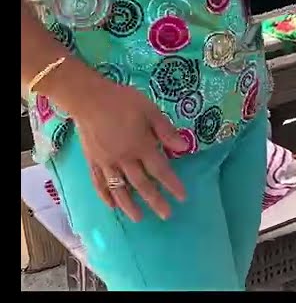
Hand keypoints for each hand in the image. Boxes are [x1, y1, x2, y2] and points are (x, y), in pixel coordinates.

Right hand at [67, 77, 187, 221]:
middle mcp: (124, 159)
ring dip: (130, 205)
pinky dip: (105, 196)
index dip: (172, 185)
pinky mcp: (92, 161)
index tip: (182, 198)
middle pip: (142, 185)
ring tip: (139, 218)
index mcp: (141, 146)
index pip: (161, 171)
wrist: (89, 99)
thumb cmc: (123, 102)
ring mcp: (106, 163)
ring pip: (119, 189)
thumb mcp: (151, 111)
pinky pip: (99, 183)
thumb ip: (166, 131)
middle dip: (155, 201)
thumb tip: (183, 148)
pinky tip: (111, 205)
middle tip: (166, 215)